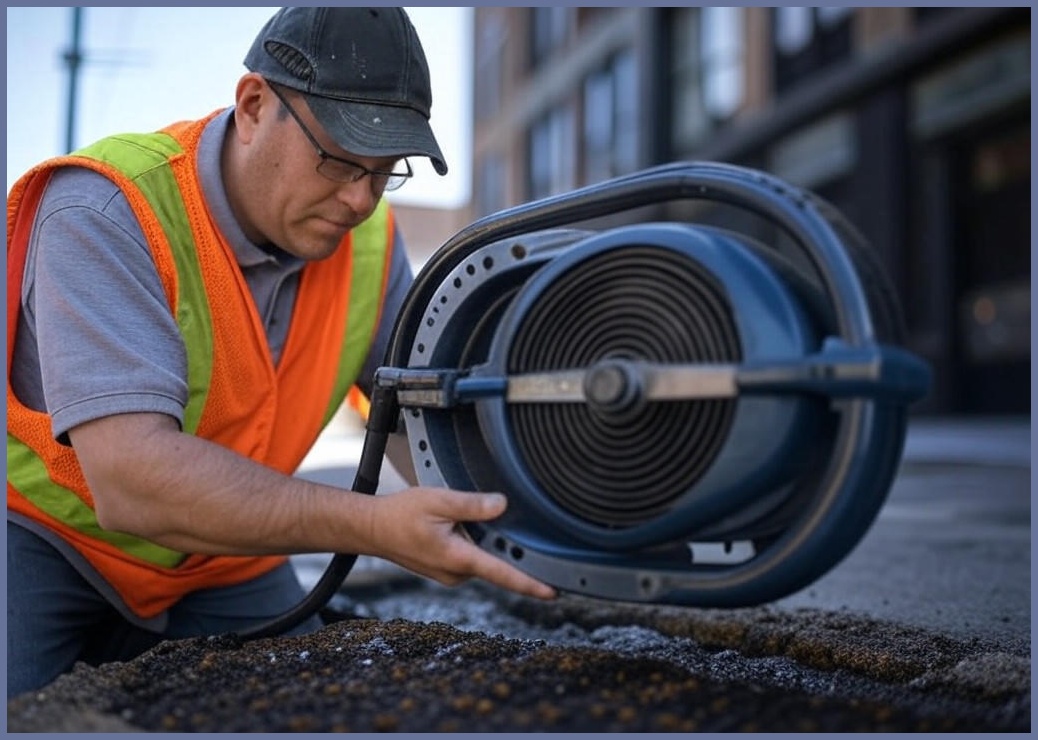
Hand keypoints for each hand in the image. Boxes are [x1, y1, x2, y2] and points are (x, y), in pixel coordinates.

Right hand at [366, 487, 556, 600]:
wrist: (372, 529)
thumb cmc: (400, 515)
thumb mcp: (438, 501)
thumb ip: (472, 505)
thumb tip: (502, 505)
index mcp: (458, 558)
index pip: (502, 574)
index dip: (531, 584)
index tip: (553, 592)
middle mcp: (457, 572)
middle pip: (497, 562)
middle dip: (508, 546)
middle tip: (505, 521)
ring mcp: (451, 574)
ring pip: (483, 557)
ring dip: (486, 541)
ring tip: (464, 519)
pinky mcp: (447, 569)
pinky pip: (471, 556)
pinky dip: (474, 542)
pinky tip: (459, 525)